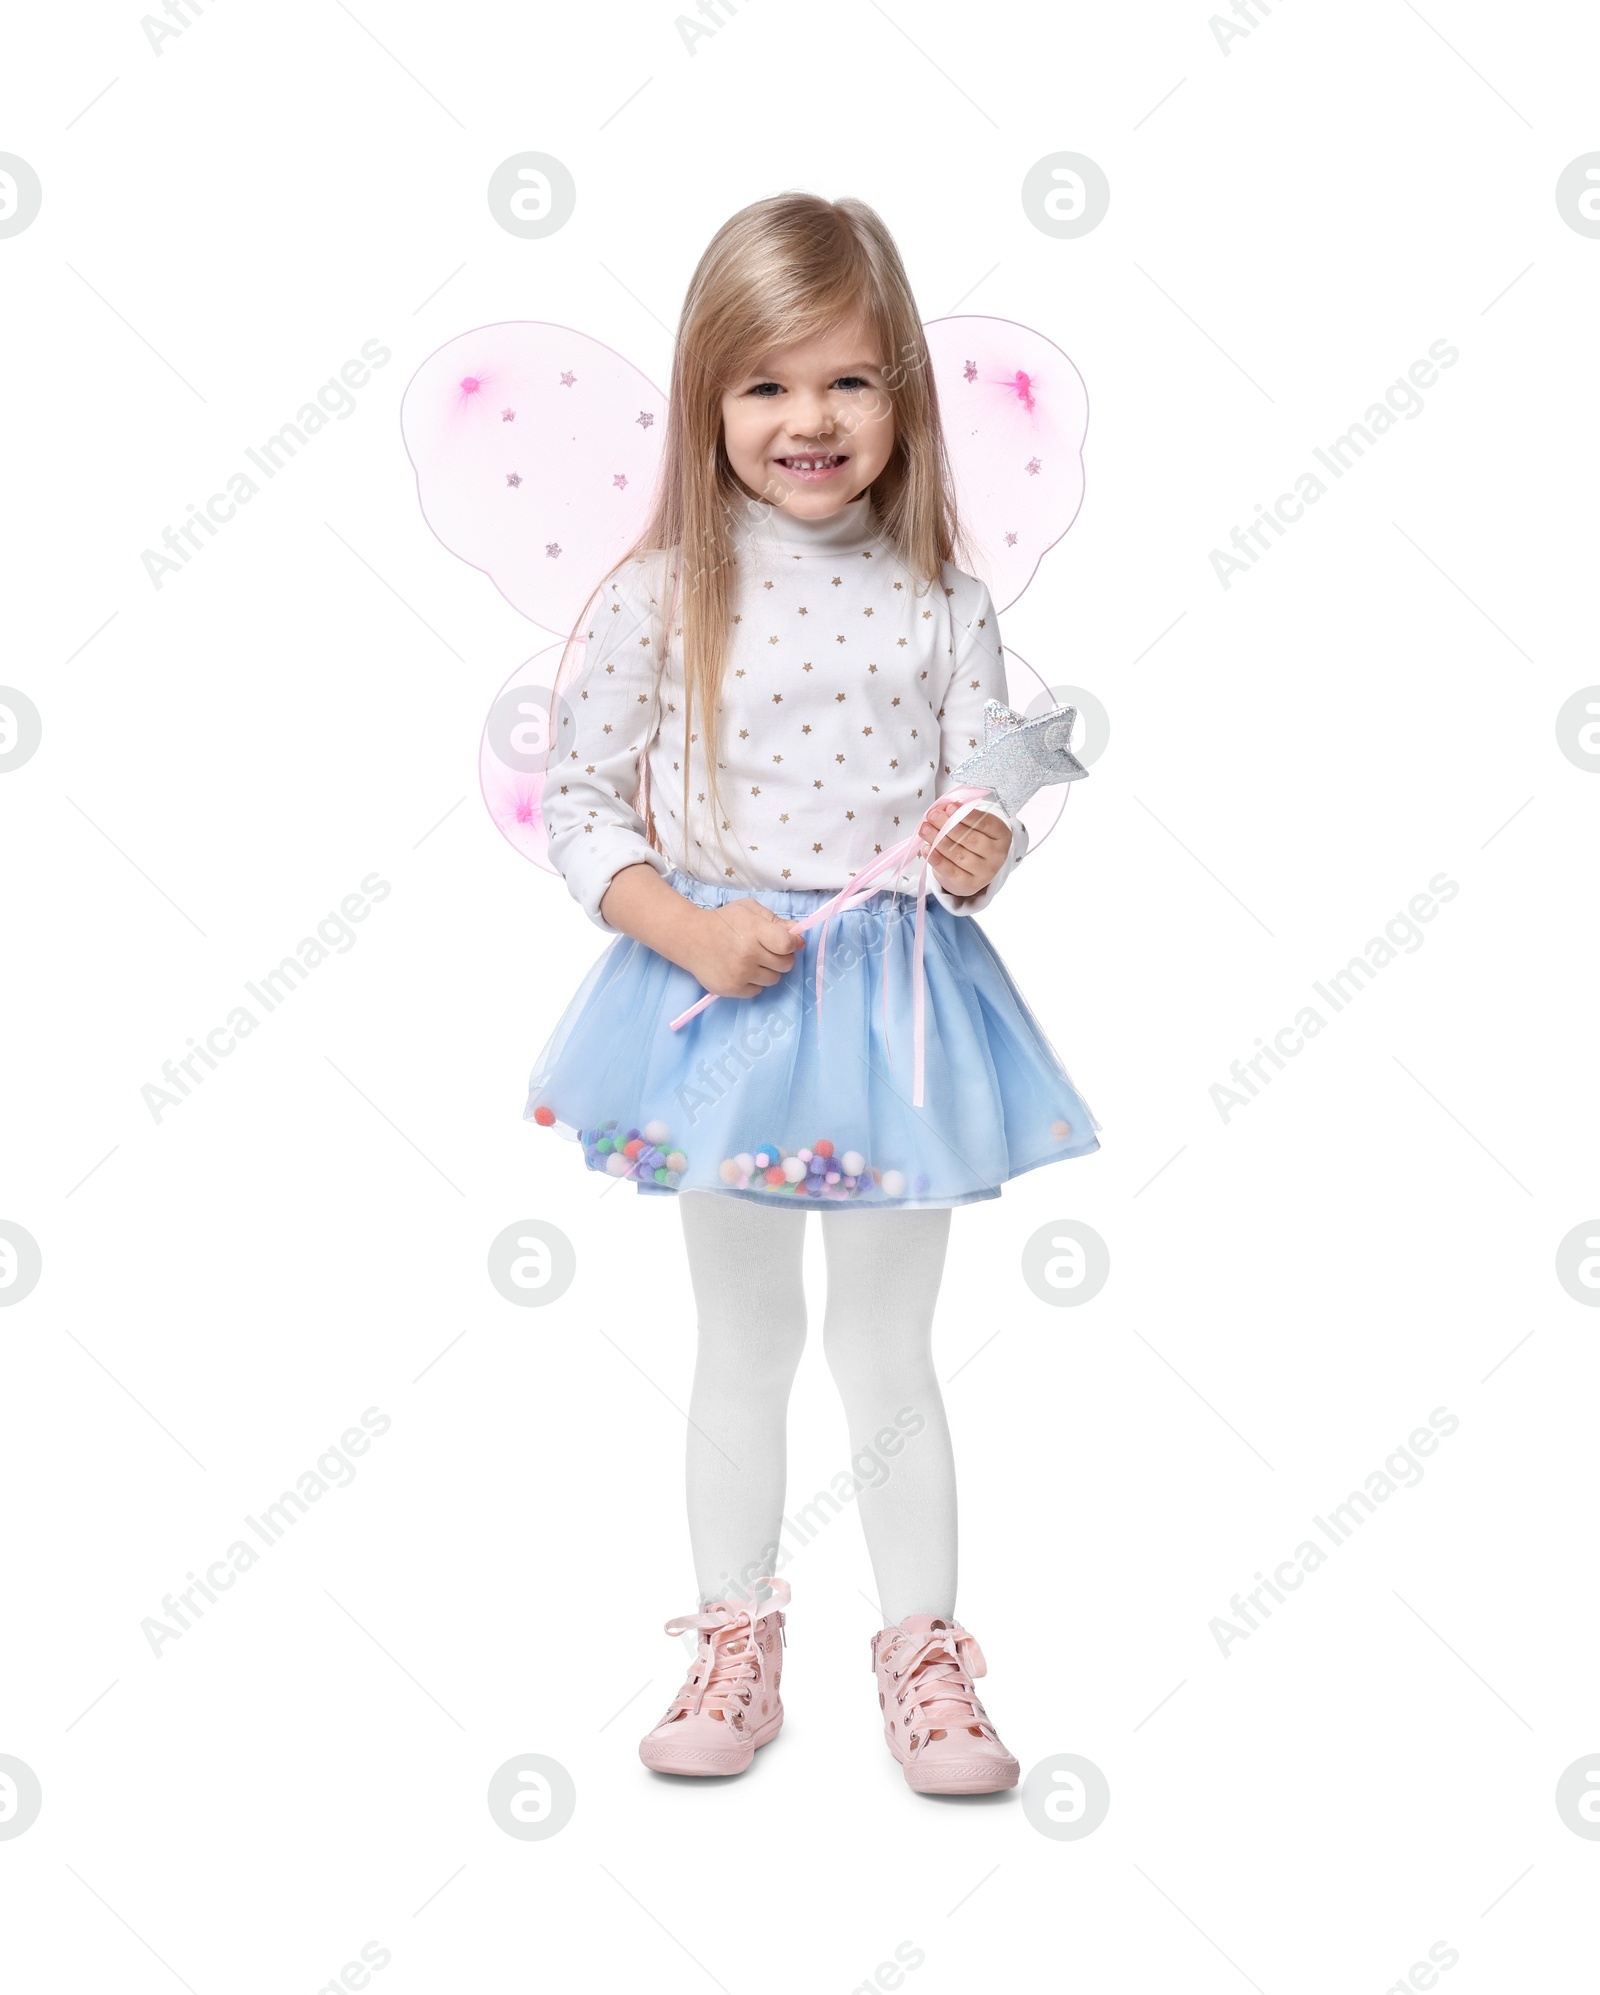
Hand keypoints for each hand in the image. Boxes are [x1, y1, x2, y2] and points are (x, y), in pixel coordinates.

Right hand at [683, 896, 805, 999]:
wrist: (690, 937)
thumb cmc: (723, 921)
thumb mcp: (749, 910)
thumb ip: (775, 920)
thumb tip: (799, 935)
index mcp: (754, 930)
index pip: (788, 945)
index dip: (793, 944)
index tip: (789, 943)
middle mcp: (748, 953)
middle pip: (785, 965)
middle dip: (782, 958)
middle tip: (767, 951)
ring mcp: (740, 973)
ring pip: (774, 979)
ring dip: (768, 971)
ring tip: (752, 960)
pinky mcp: (732, 988)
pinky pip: (758, 991)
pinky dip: (754, 982)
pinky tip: (742, 970)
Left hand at [918, 797, 1011, 899]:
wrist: (973, 870)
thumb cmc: (972, 839)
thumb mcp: (973, 825)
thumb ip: (961, 815)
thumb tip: (943, 809)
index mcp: (1002, 835)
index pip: (985, 823)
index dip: (967, 815)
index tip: (949, 807)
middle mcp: (997, 855)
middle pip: (970, 839)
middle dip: (948, 825)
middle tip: (932, 815)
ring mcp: (985, 872)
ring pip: (958, 854)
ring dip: (938, 840)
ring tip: (924, 829)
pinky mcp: (970, 885)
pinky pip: (951, 871)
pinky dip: (937, 859)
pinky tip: (926, 848)